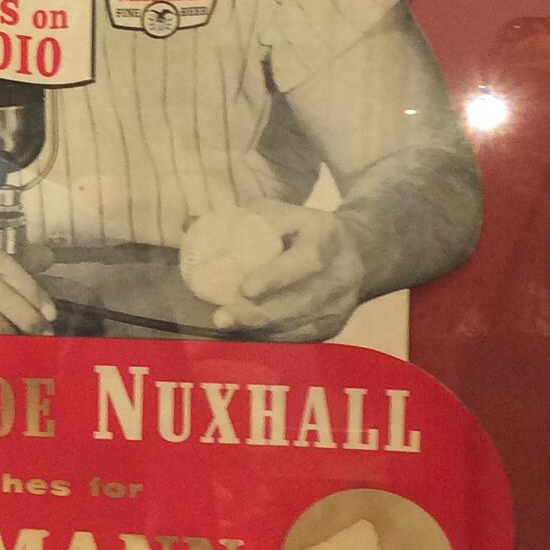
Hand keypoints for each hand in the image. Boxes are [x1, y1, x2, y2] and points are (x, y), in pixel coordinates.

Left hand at [211, 200, 366, 341]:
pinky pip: (300, 337)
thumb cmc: (303, 228)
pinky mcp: (335, 326)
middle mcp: (341, 274)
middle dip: (260, 313)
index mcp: (327, 238)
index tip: (245, 288)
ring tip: (226, 328)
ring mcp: (341, 304)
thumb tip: (188, 224)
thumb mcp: (280, 211)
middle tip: (222, 317)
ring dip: (261, 329)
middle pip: (302, 301)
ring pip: (300, 323)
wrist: (361, 250)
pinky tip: (244, 336)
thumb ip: (238, 218)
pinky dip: (271, 338)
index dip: (276, 276)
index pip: (306, 261)